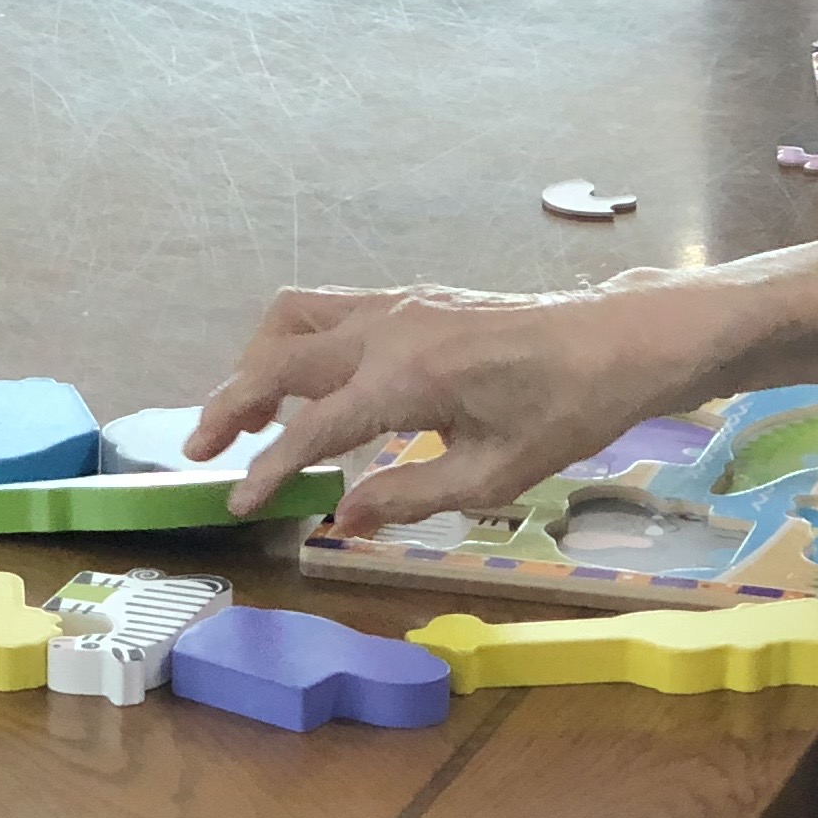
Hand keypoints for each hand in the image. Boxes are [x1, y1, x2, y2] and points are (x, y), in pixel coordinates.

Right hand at [189, 278, 723, 533]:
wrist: (616, 341)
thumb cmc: (567, 411)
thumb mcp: (495, 475)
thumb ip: (409, 495)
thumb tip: (341, 517)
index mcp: (408, 377)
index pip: (312, 427)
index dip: (267, 469)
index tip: (236, 505)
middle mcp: (389, 329)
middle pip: (279, 357)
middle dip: (232, 403)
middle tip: (200, 449)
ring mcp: (397, 305)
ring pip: (294, 317)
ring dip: (256, 361)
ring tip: (244, 413)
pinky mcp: (409, 301)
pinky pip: (328, 311)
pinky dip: (295, 344)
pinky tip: (304, 388)